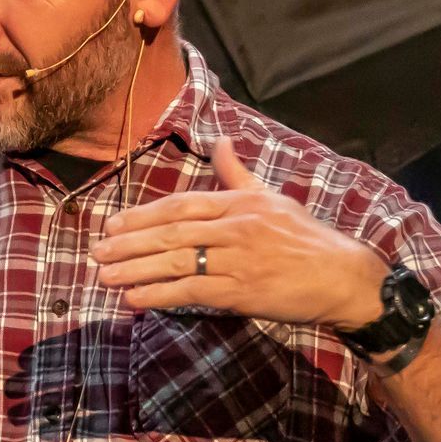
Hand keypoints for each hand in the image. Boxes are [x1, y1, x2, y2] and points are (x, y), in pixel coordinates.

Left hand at [92, 139, 388, 328]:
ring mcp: (238, 259)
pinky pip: (192, 291)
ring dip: (136, 270)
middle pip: (171, 232)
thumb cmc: (308, 239)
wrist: (343, 277)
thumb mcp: (273, 198)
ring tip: (105, 277)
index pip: (181, 205)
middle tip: (97, 252)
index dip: (143, 215)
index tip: (113, 225)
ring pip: (176, 261)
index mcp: (241, 202)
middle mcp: (236, 226)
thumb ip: (239, 174)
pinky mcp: (243, 291)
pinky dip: (161, 295)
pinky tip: (137, 299)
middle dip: (129, 243)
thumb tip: (221, 142)